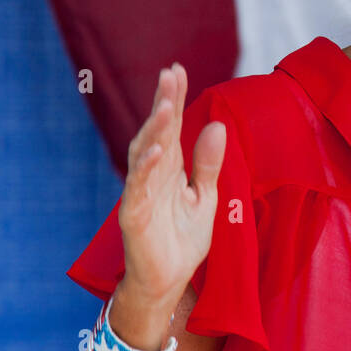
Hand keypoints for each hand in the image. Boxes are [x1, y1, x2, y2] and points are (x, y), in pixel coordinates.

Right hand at [117, 63, 225, 309]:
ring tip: (166, 105)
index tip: (176, 70)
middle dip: (162, 103)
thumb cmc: (183, 238)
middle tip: (169, 75)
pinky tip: (157, 149)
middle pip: (156, 132)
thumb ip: (208, 164)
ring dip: (155, 129)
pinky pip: (138, 189)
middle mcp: (151, 175)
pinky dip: (146, 168)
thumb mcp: (206, 197)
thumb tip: (216, 125)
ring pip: (144, 154)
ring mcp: (140, 194)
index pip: (172, 127)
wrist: (169, 281)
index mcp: (169, 168)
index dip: (173, 98)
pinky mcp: (134, 217)